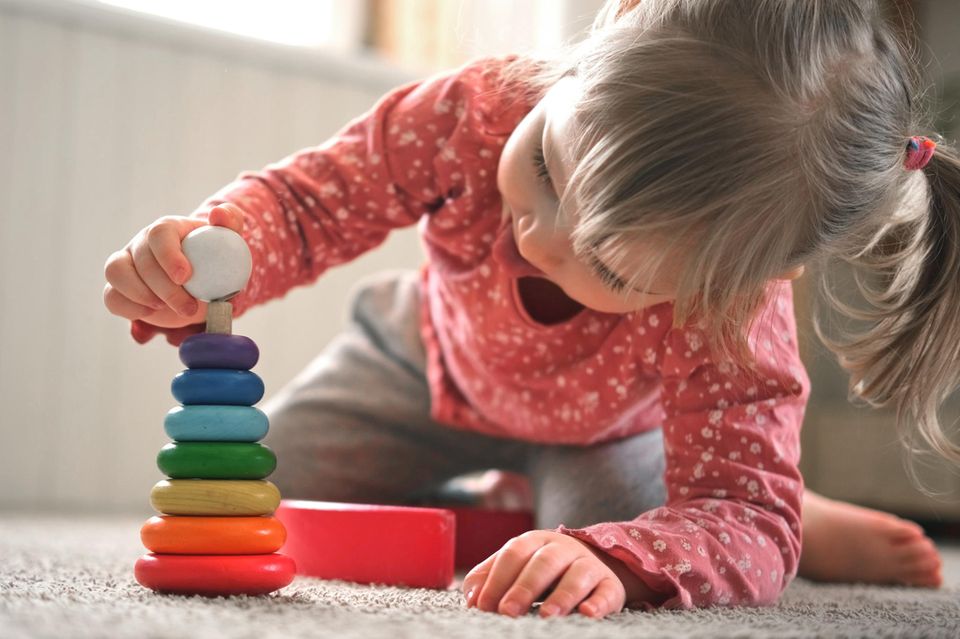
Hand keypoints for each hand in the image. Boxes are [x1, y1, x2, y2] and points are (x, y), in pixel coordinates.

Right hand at [103, 204, 244, 328]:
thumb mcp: (230, 239)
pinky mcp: (119, 288)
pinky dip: (128, 308)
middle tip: (189, 307)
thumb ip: (230, 220)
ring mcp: (127, 264)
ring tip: (166, 308)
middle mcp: (142, 243)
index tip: (185, 277)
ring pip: (116, 272)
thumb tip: (218, 214)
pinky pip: (112, 297)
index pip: (159, 234)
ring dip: (140, 294)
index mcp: (167, 228)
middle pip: (141, 259)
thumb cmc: (217, 258)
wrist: (204, 282)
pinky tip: (151, 313)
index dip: (168, 255)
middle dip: (164, 287)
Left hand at [462, 530, 626, 618]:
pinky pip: (607, 592)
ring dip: (562, 596)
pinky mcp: (610, 585)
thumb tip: (472, 600)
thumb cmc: (541, 571)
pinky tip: (587, 614)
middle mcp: (563, 548)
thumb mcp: (515, 567)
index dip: (497, 579)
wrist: (589, 564)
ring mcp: (588, 565)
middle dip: (524, 587)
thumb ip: (489, 578)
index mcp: (535, 541)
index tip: (484, 606)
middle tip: (508, 611)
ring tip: (547, 616)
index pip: (514, 554)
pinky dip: (599, 603)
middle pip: (544, 563)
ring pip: (577, 576)